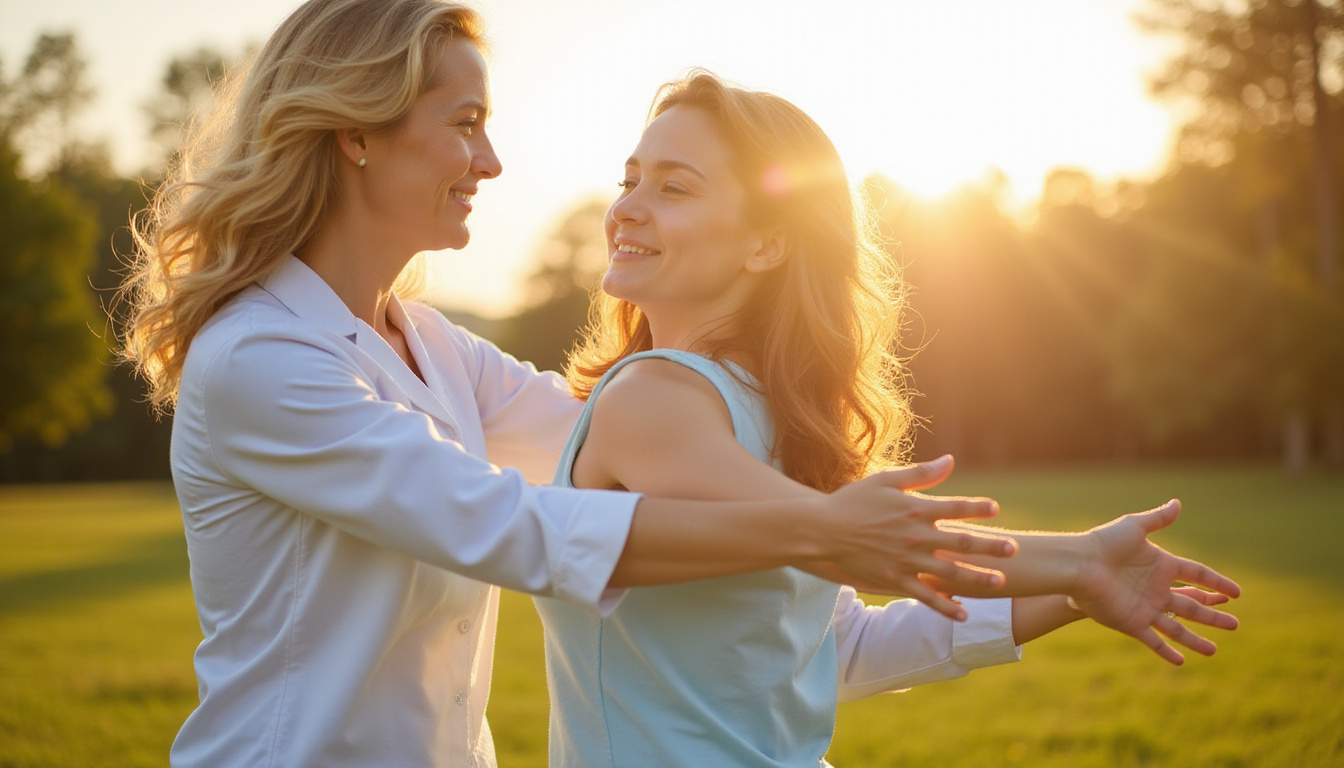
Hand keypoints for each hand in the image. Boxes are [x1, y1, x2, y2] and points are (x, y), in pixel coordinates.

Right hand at [800, 455, 1016, 620]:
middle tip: (1013, 550)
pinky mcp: (895, 580)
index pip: (955, 507)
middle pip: (961, 542)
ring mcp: (907, 561)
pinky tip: (963, 614)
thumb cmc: (853, 501)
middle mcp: (916, 536)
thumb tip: (951, 460)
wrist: (823, 530)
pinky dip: (945, 606)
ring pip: (949, 572)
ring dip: (976, 578)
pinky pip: (925, 596)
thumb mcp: (886, 480)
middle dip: (990, 546)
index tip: (996, 510)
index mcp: (915, 509)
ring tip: (999, 583)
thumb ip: (921, 474)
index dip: (977, 508)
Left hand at [1069, 500, 1240, 664]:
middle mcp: (1155, 590)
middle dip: (1213, 616)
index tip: (1237, 592)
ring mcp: (1144, 608)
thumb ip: (1158, 519)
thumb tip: (1178, 503)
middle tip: (1236, 625)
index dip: (1216, 583)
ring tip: (1215, 650)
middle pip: (1192, 606)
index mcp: (1160, 566)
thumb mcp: (1134, 527)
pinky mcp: (1131, 622)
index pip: (1196, 575)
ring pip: (1177, 628)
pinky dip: (1167, 651)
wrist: (1078, 565)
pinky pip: (1153, 640)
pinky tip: (1182, 661)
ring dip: (1196, 640)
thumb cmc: (1103, 543)